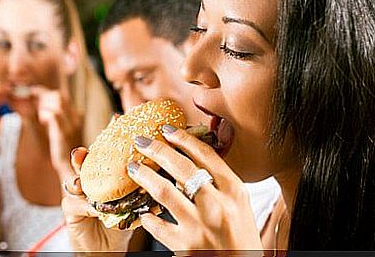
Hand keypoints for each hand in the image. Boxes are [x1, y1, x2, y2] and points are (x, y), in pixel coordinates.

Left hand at [32, 68, 82, 174]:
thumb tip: (44, 112)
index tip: (34, 95)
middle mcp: (75, 117)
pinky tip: (42, 121)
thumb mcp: (62, 133)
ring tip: (40, 117)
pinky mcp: (63, 132)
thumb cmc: (65, 152)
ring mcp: (70, 124)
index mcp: (76, 116)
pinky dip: (46, 114)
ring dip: (44, 105)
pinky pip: (54, 114)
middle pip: (59, 96)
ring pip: (57, 101)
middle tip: (33, 106)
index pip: (62, 97)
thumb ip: (56, 121)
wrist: (72, 169)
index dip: (46, 94)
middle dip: (43, 97)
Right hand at [61, 147, 132, 251]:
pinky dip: (86, 205)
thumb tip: (158, 178)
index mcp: (103, 177)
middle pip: (82, 165)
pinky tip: (95, 208)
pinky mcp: (70, 210)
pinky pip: (74, 203)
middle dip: (80, 157)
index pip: (101, 159)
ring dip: (78, 180)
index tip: (102, 141)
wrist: (108, 249)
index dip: (100, 149)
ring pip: (74, 182)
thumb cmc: (121, 224)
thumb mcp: (133, 205)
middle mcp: (89, 183)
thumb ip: (139, 191)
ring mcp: (77, 195)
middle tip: (81, 153)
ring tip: (82, 183)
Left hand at [126, 126, 262, 252]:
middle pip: (182, 167)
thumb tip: (188, 162)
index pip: (205, 155)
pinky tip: (143, 213)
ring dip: (144, 175)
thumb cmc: (241, 237)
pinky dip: (147, 218)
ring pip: (164, 191)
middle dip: (157, 149)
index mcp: (233, 190)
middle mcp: (217, 205)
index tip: (167, 129)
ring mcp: (200, 226)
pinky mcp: (185, 247)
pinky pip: (158, 225)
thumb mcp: (239, 205)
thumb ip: (219, 183)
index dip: (183, 138)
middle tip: (141, 141)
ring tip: (134, 168)